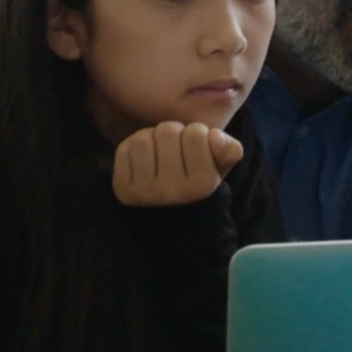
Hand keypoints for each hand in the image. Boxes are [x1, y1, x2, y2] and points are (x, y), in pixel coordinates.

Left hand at [113, 121, 243, 206]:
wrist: (170, 219)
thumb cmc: (197, 183)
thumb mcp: (220, 167)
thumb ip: (229, 150)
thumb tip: (216, 137)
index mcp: (202, 185)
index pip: (196, 133)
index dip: (197, 133)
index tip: (197, 147)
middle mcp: (174, 191)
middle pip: (168, 131)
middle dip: (174, 133)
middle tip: (176, 147)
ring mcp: (145, 192)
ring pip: (144, 139)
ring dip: (152, 138)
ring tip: (160, 151)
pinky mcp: (123, 190)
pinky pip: (125, 149)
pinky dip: (132, 147)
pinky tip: (144, 160)